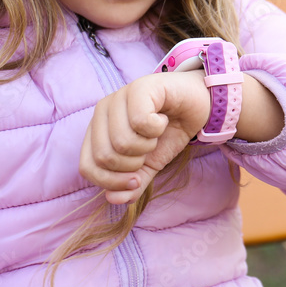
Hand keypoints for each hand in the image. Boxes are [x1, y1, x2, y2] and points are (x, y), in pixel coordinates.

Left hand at [79, 70, 208, 204]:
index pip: (88, 167)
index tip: (137, 179)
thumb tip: (113, 199)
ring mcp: (119, 96)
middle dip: (133, 164)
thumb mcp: (149, 165)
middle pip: (105, 157)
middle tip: (149, 149)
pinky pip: (140, 122)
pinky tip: (162, 118)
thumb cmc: (169, 132)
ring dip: (148, 145)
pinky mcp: (140, 87)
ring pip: (122, 142)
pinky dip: (157, 128)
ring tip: (156, 132)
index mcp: (97, 130)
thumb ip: (132, 184)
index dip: (112, 182)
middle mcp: (102, 111)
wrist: (198, 106)